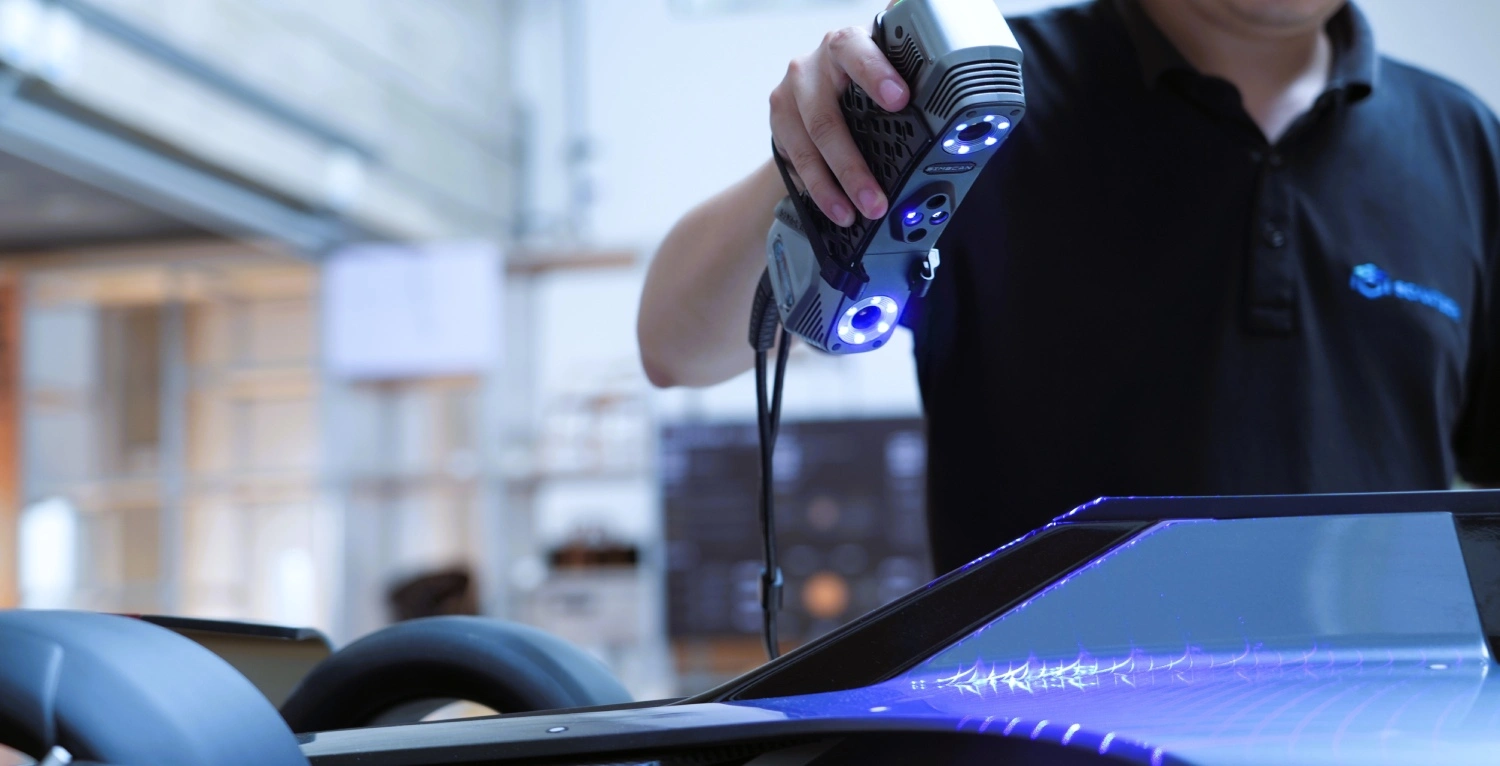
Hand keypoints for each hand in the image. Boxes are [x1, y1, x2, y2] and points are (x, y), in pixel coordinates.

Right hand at [769, 18, 908, 226]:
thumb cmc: (858, 78)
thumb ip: (909, 75)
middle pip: (825, 118)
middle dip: (852, 165)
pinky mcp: (779, 123)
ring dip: (832, 187)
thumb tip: (952, 99)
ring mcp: (790, 96)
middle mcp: (811, 68)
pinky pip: (796, 161)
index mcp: (844, 46)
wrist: (813, 85)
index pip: (856, 52)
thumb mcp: (882, 68)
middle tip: (876, 199)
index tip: (899, 100)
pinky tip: (834, 207)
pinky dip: (818, 190)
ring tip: (854, 213)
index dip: (876, 75)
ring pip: (808, 147)